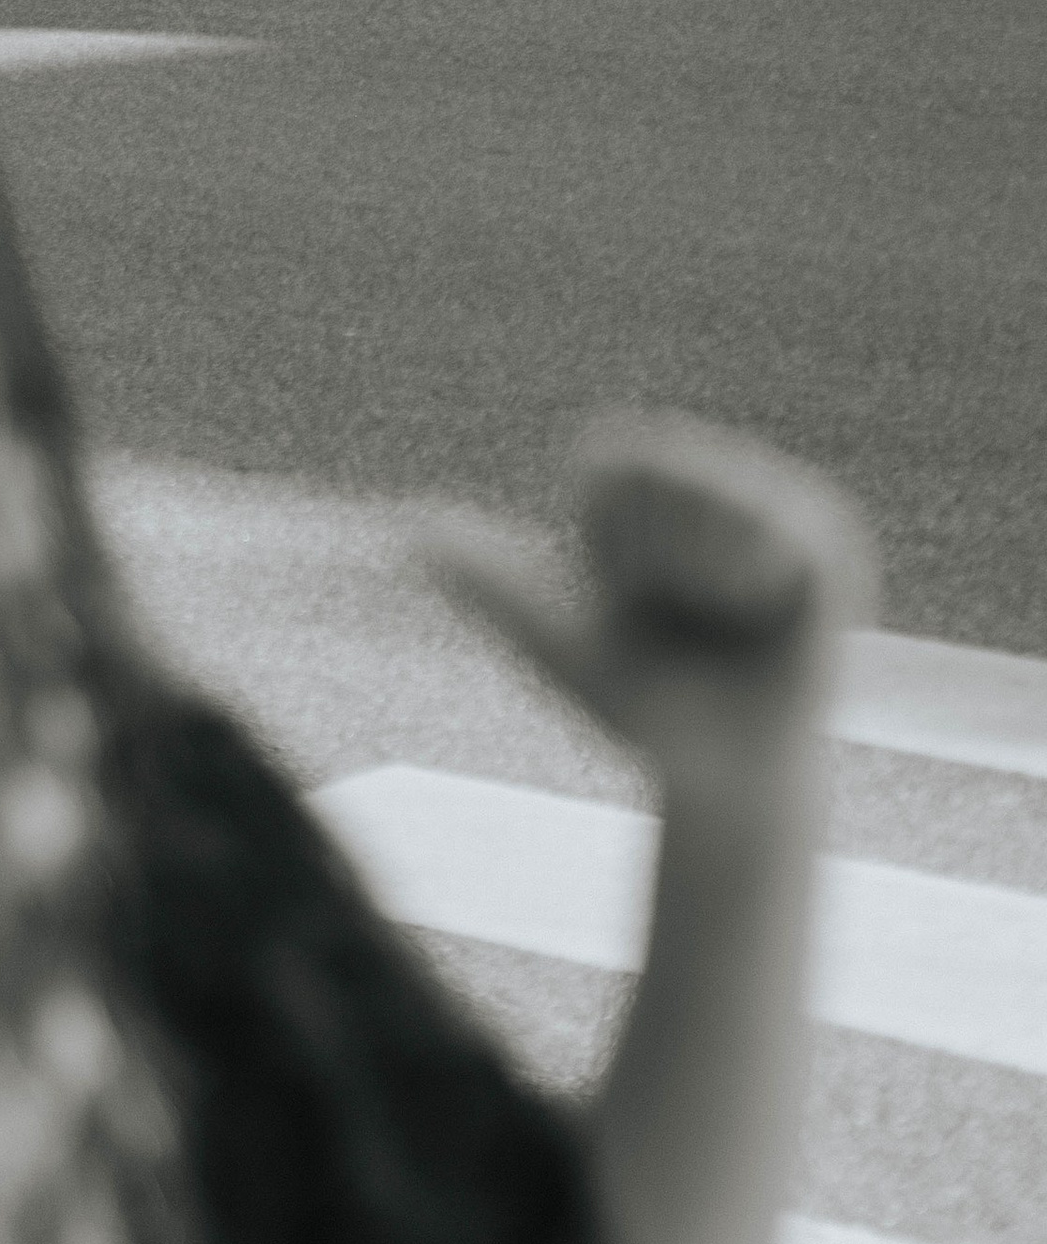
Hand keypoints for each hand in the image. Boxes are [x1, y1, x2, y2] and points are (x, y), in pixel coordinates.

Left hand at [427, 415, 874, 815]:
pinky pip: (780, 531)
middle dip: (651, 553)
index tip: (627, 587)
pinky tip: (759, 612)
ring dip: (700, 568)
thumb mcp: (562, 644)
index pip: (608, 460)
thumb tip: (411, 532)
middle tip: (684, 609)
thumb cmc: (644, 706)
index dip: (605, 532)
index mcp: (656, 485)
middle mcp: (724, 479)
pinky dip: (751, 579)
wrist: (719, 783)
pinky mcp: (833, 548)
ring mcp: (785, 508)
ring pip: (717, 494)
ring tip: (723, 613)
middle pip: (661, 467)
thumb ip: (498, 586)